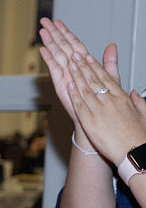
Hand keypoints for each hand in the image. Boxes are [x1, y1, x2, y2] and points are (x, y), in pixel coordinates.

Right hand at [38, 18, 119, 148]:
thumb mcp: (111, 79)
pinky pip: (55, 69)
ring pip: (57, 55)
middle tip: (44, 21)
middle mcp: (73, 69)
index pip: (74, 44)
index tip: (59, 22)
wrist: (97, 120)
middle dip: (54, 33)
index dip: (66, 33)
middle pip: (62, 47)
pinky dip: (49, 59)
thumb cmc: (104, 103)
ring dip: (49, 42)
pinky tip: (43, 50)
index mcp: (84, 65)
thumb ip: (109, 62)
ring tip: (42, 30)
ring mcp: (66, 76)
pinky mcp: (62, 85)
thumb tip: (112, 46)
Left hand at [65, 48, 145, 162]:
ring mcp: (99, 111)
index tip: (89, 58)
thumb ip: (137, 101)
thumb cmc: (138, 136)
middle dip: (84, 66)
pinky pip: (80, 105)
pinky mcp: (90, 122)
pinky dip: (74, 94)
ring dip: (77, 76)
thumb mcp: (143, 114)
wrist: (134, 152)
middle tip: (75, 56)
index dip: (96, 67)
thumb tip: (132, 93)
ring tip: (70, 65)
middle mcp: (110, 102)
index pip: (107, 78)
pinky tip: (69, 86)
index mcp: (122, 99)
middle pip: (94, 80)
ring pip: (85, 90)